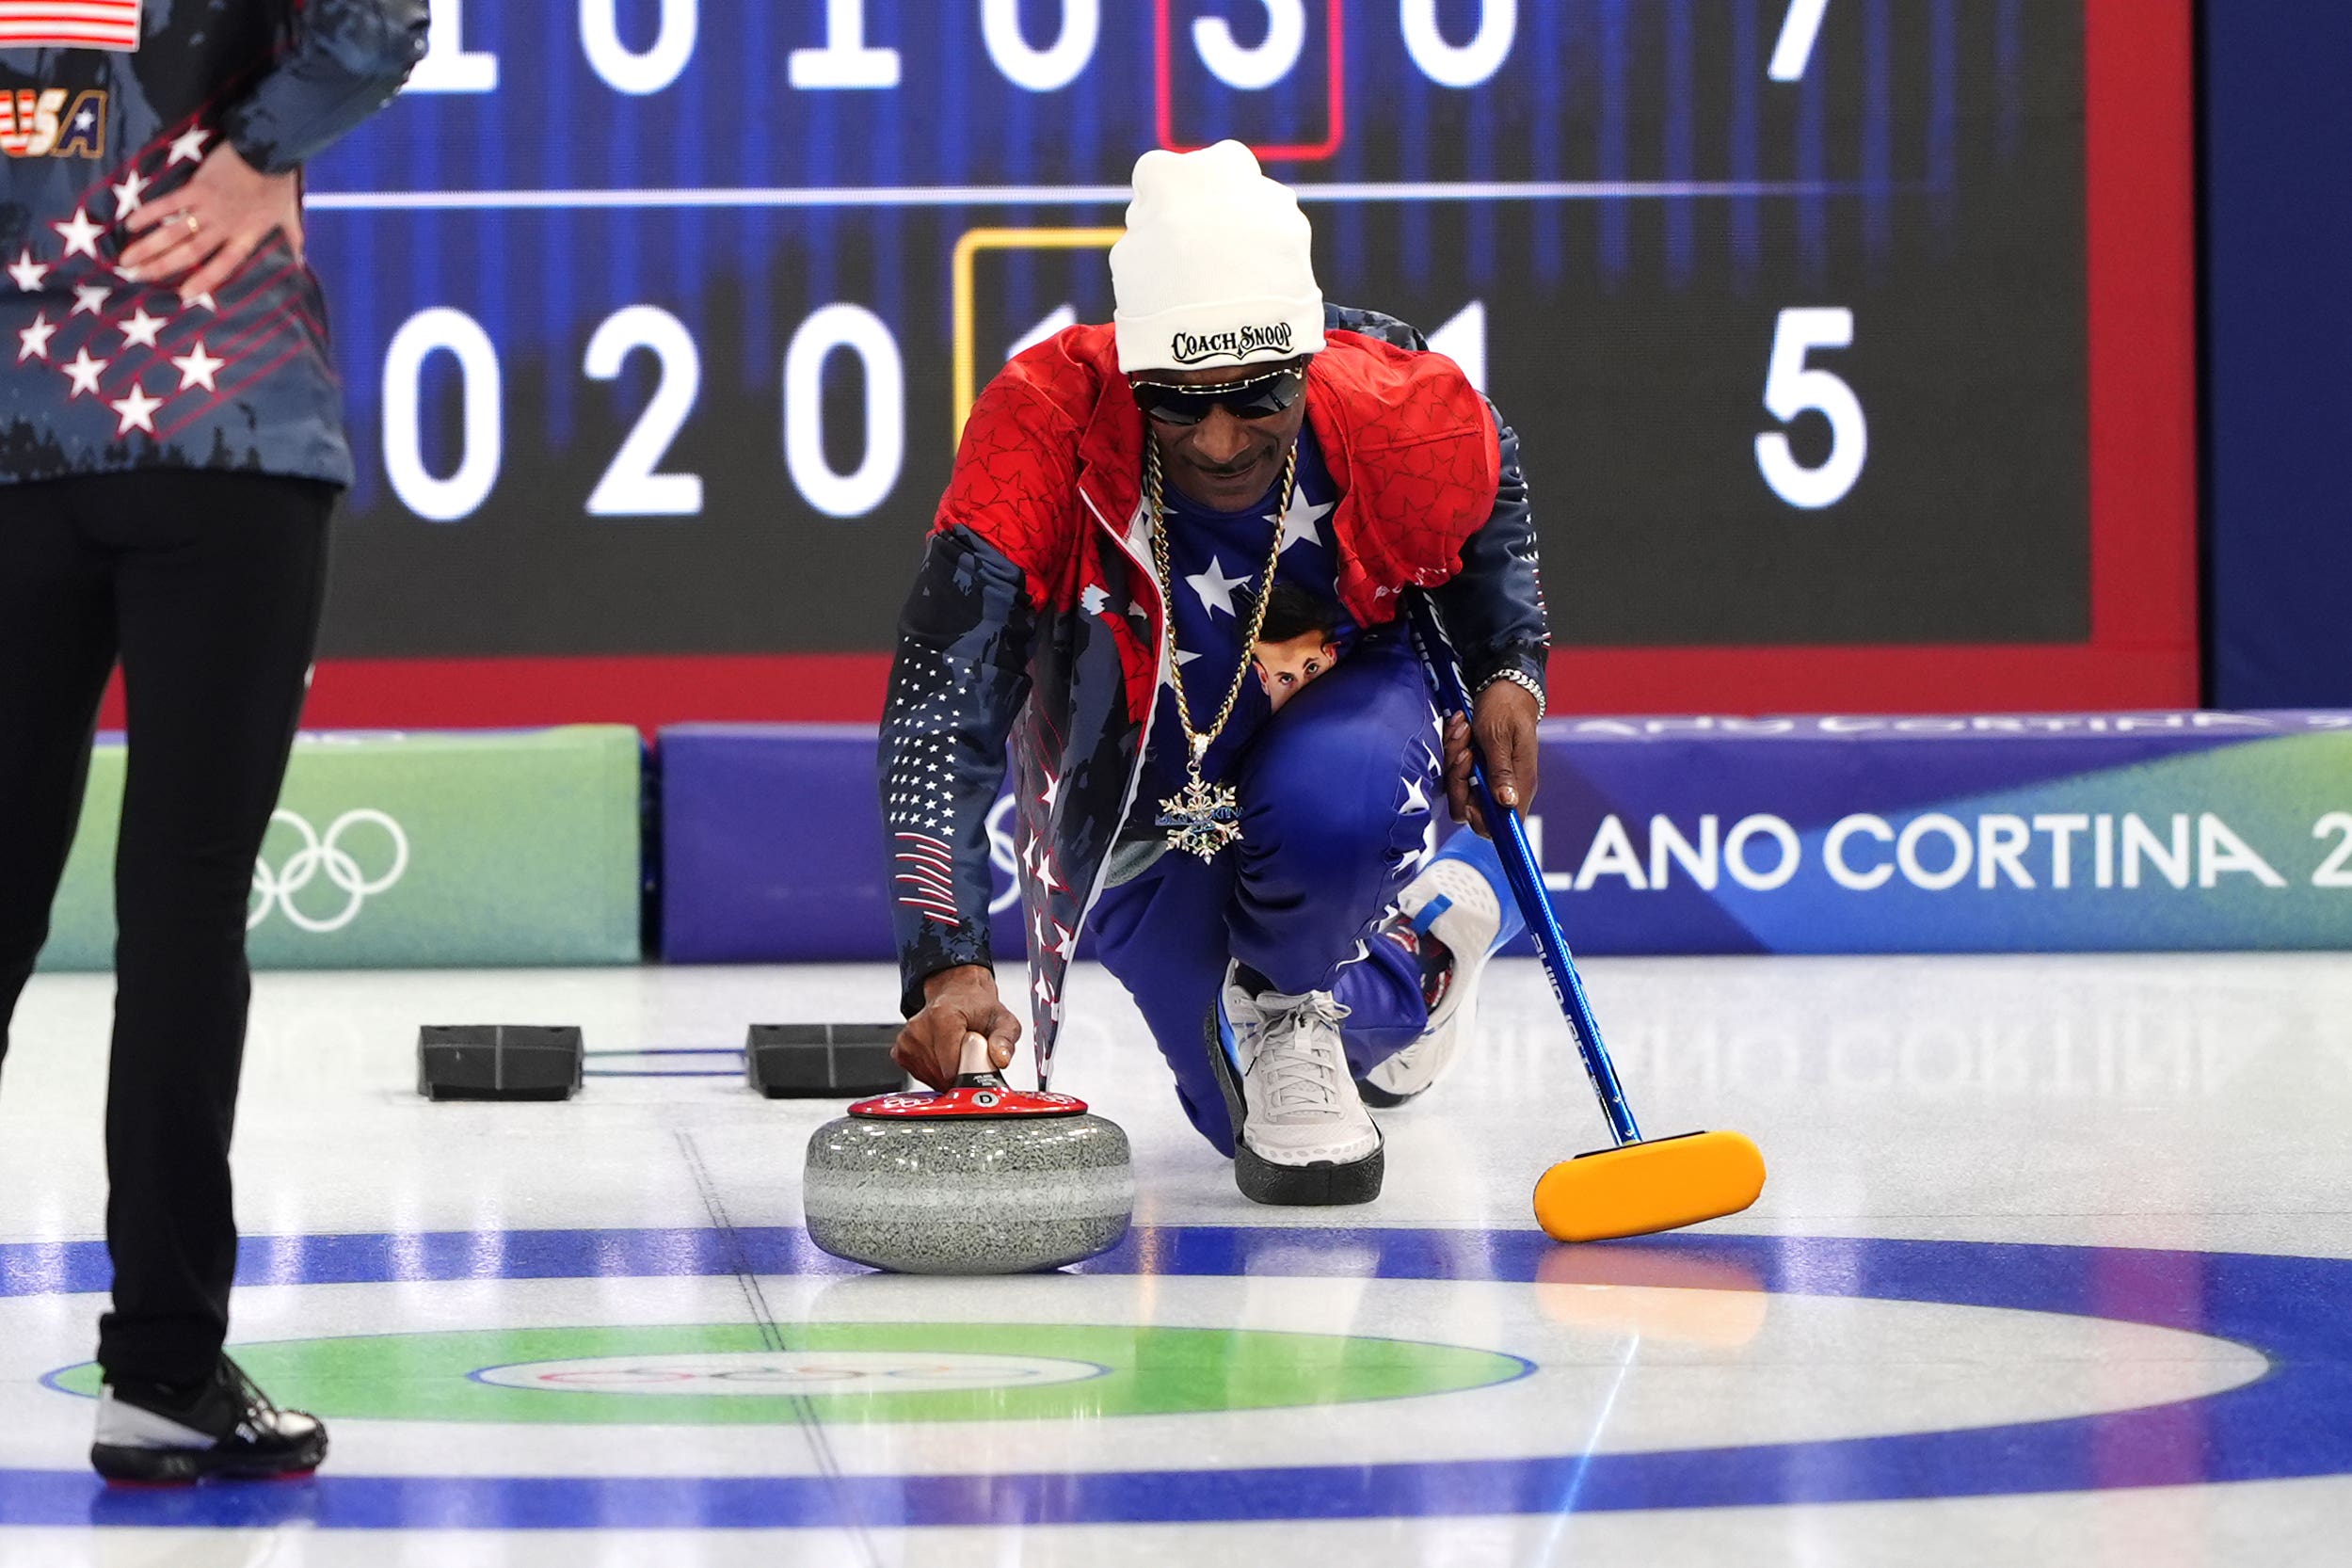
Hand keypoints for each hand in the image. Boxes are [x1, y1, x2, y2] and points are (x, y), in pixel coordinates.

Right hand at [118, 142, 304, 303]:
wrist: (269, 151)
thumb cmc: (280, 183)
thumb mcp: (291, 216)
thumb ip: (293, 239)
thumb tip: (303, 261)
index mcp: (246, 237)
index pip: (224, 266)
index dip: (204, 280)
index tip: (183, 294)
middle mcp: (224, 228)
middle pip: (189, 254)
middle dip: (161, 267)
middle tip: (135, 277)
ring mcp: (208, 209)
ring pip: (174, 234)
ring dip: (148, 247)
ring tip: (125, 260)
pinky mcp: (196, 188)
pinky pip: (168, 204)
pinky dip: (149, 214)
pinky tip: (130, 224)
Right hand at [895, 965, 1021, 1089]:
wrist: (957, 994)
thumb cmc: (977, 1007)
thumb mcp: (1002, 1019)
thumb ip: (1005, 1039)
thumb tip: (1001, 1059)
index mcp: (942, 1017)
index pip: (951, 1067)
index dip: (969, 1073)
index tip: (978, 1064)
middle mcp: (919, 1028)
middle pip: (941, 1075)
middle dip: (960, 1073)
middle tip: (970, 1056)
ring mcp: (907, 1040)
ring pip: (931, 1078)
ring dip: (948, 1073)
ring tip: (957, 1053)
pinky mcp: (901, 1051)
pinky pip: (921, 1076)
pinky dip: (936, 1072)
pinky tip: (943, 1056)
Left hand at [1443, 678, 1541, 837]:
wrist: (1504, 686)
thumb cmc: (1506, 708)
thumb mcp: (1499, 737)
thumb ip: (1501, 771)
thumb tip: (1507, 803)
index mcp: (1518, 785)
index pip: (1503, 826)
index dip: (1481, 821)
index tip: (1469, 796)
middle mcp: (1504, 788)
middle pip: (1472, 812)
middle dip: (1459, 783)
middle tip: (1464, 751)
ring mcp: (1490, 779)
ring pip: (1460, 792)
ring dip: (1454, 764)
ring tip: (1462, 734)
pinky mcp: (1478, 769)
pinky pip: (1457, 774)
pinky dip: (1453, 754)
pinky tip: (1460, 730)